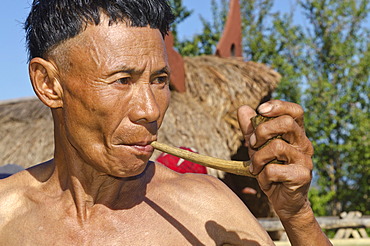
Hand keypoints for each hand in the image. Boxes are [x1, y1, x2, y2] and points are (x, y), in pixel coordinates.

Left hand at [237, 100, 313, 219]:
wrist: (284, 202)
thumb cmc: (271, 171)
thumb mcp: (258, 148)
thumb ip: (251, 129)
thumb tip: (242, 108)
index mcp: (295, 134)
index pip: (295, 110)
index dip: (278, 106)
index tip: (260, 110)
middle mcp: (304, 144)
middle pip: (286, 123)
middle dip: (262, 131)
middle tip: (252, 144)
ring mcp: (305, 160)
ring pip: (277, 147)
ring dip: (258, 158)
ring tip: (256, 168)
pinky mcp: (302, 176)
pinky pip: (273, 170)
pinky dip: (262, 177)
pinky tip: (265, 182)